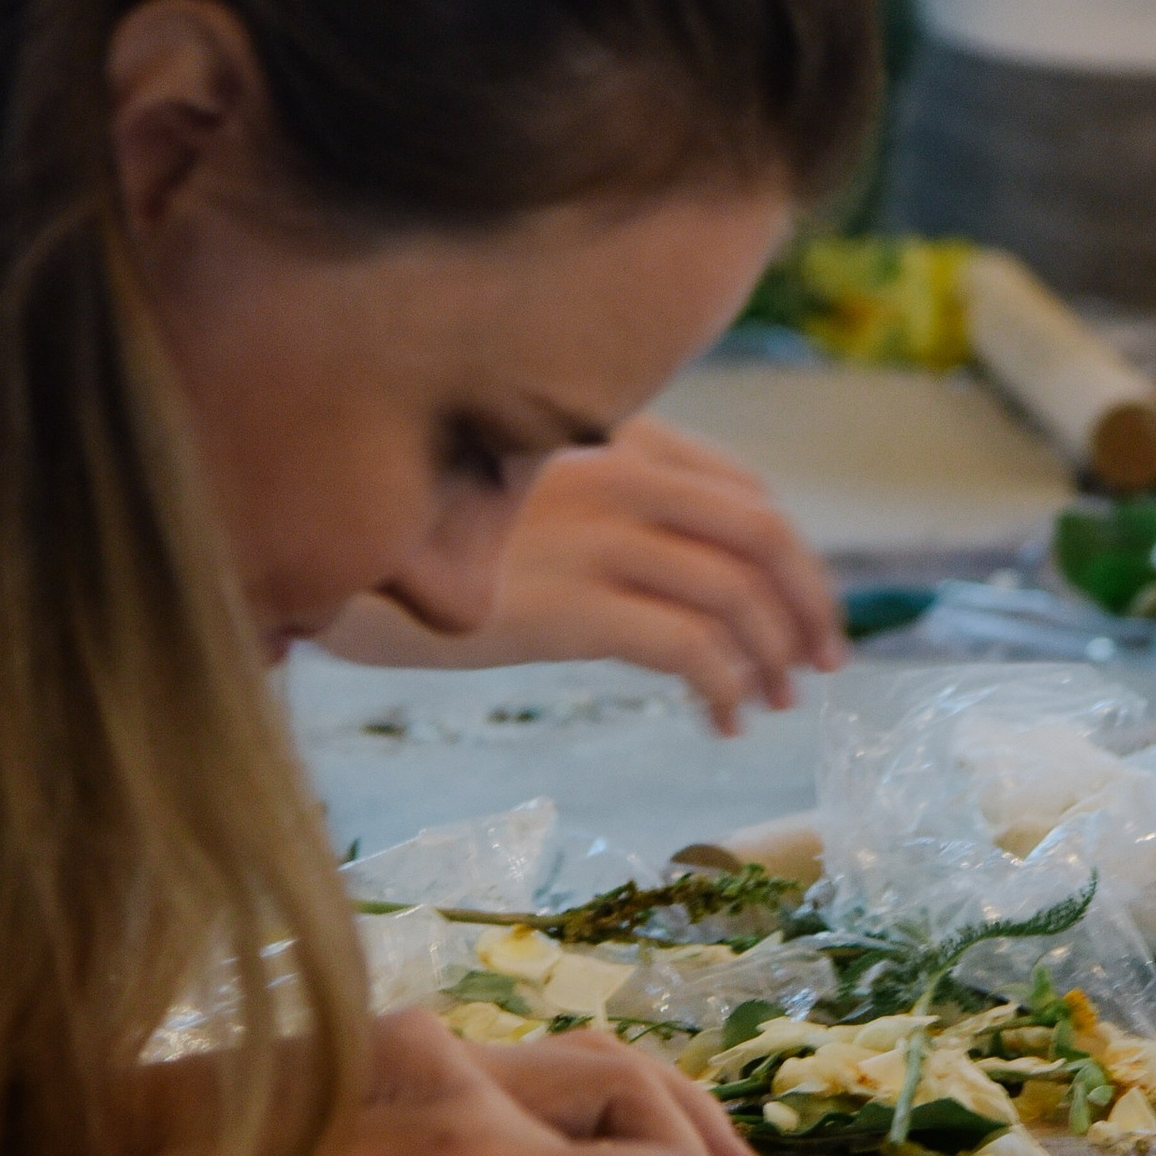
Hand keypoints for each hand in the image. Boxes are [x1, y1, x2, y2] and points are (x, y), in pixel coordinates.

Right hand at [324, 416, 844, 731]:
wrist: (331, 559)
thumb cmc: (415, 537)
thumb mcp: (512, 490)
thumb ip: (591, 499)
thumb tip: (675, 565)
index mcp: (606, 433)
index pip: (739, 486)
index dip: (789, 553)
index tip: (803, 608)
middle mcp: (613, 470)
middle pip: (761, 531)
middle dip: (809, 601)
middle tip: (823, 661)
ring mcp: (596, 534)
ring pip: (736, 594)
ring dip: (774, 655)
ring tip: (775, 703)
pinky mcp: (573, 604)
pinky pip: (692, 648)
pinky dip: (728, 687)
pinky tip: (724, 721)